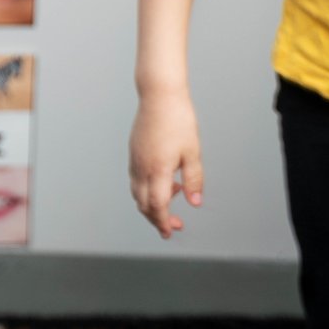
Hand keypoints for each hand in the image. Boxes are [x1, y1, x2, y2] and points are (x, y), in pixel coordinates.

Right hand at [129, 88, 203, 239]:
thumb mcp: (193, 152)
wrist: (159, 96)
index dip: (163, 222)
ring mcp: (135, 160)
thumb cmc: (178, 120)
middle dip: (156, 219)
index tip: (170, 232)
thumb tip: (194, 202)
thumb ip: (194, 180)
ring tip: (173, 197)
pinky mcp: (133, 152)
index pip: (157, 206)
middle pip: (143, 204)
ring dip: (151, 204)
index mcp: (157, 170)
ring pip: (137, 193)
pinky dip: (147, 189)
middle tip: (173, 226)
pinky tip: (164, 180)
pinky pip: (136, 179)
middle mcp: (141, 167)